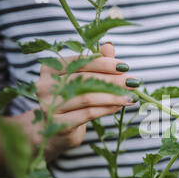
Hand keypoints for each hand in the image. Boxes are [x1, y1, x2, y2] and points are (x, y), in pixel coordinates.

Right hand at [35, 43, 138, 160]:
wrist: (58, 131)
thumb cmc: (73, 100)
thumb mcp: (82, 80)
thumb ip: (95, 63)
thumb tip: (109, 46)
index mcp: (50, 68)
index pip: (80, 62)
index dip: (105, 63)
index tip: (125, 67)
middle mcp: (45, 85)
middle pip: (85, 79)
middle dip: (113, 81)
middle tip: (133, 83)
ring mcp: (49, 105)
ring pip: (88, 97)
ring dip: (113, 97)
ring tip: (130, 97)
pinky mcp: (58, 123)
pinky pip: (88, 113)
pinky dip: (107, 109)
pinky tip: (119, 106)